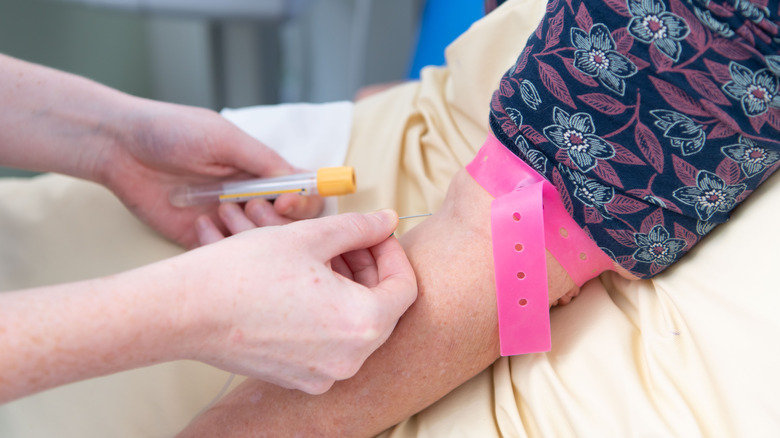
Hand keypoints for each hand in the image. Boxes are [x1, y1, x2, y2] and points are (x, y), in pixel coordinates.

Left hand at [97, 99, 323, 247]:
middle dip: (277, 222)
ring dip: (248, 233)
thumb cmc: (171, 131)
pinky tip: (201, 223)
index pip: (300, 194)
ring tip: (221, 210)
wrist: (119, 147)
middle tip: (251, 206)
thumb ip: (263, 160)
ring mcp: (225, 220)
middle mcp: (247, 198)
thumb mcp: (223, 138)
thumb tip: (300, 181)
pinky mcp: (200, 239)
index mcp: (259, 171)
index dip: (303, 203)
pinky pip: (224, 254)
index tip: (286, 203)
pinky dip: (221, 246)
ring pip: (259, 244)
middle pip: (287, 225)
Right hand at [170, 210, 416, 393]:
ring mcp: (321, 375)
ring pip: (352, 324)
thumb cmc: (245, 272)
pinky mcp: (296, 378)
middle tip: (347, 240)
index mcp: (362, 325)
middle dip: (367, 268)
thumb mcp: (311, 236)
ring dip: (345, 286)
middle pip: (379, 308)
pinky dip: (325, 311)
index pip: (405, 288)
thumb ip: (359, 227)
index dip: (393, 254)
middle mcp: (348, 360)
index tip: (377, 235)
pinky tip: (303, 283)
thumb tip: (387, 221)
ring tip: (320, 255)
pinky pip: (327, 342)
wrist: (185, 310)